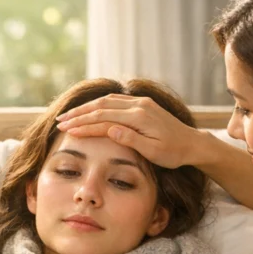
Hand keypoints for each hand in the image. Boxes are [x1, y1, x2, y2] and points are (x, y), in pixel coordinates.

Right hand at [54, 94, 209, 168]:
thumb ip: (130, 139)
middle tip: (60, 122)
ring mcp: (140, 103)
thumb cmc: (173, 153)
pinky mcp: (142, 104)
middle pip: (101, 106)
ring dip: (86, 108)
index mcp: (139, 117)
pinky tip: (88, 110)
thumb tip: (109, 129)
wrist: (192, 144)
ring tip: (69, 116)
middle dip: (79, 114)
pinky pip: (115, 100)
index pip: (104, 118)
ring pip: (106, 100)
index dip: (84, 124)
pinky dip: (98, 105)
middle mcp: (138, 105)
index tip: (67, 130)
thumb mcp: (152, 151)